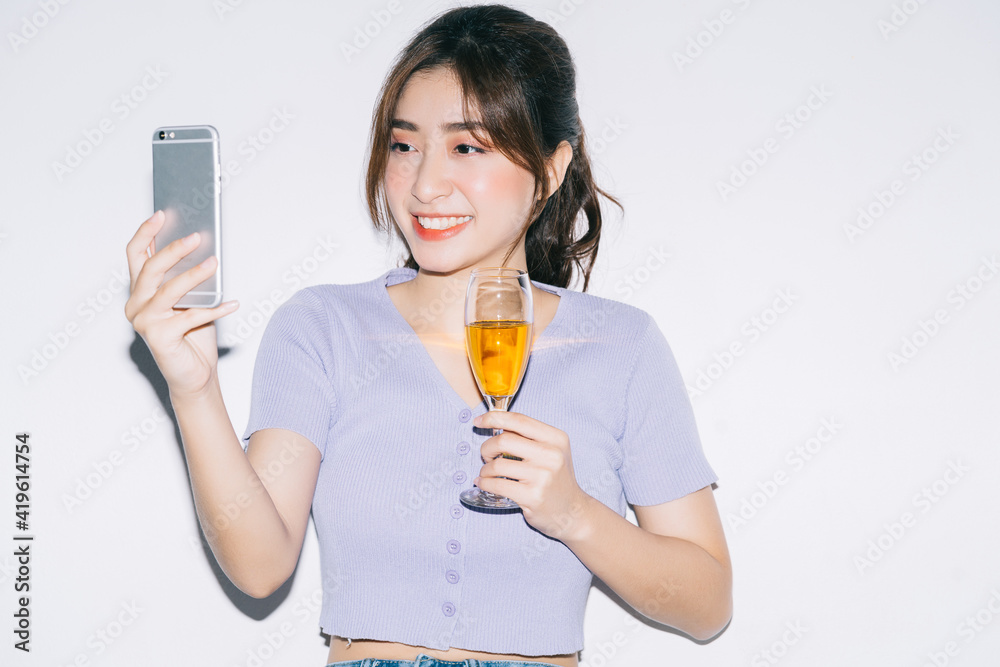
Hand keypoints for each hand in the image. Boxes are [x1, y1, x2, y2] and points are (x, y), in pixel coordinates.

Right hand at [124, 211, 238, 397]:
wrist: (194, 375)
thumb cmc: (192, 335)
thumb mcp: (190, 300)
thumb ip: (187, 277)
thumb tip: (201, 246)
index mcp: (140, 291)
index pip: (136, 255)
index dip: (146, 232)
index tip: (162, 214)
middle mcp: (137, 305)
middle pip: (151, 269)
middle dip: (174, 249)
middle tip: (197, 237)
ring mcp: (145, 322)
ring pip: (170, 290)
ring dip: (195, 275)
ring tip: (215, 263)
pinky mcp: (160, 338)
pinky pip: (192, 317)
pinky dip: (215, 310)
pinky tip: (232, 304)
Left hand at [473, 411, 593, 540]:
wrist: (571, 512)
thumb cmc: (555, 479)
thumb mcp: (552, 451)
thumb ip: (528, 437)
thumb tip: (495, 423)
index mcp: (556, 438)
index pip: (519, 420)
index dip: (494, 417)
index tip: (479, 421)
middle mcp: (552, 455)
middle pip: (504, 440)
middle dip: (487, 447)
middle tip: (486, 456)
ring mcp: (543, 476)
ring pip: (497, 465)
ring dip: (485, 469)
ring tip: (487, 474)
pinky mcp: (533, 496)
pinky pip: (497, 485)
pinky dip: (485, 483)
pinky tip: (484, 483)